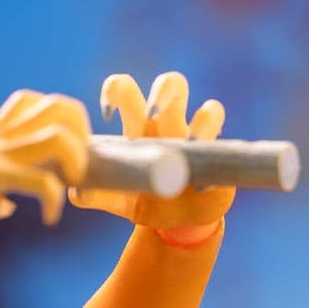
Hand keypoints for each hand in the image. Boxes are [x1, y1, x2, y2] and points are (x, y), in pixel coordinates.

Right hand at [0, 90, 90, 231]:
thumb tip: (7, 206)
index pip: (31, 104)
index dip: (57, 122)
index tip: (60, 156)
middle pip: (57, 106)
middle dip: (82, 132)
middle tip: (75, 165)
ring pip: (57, 137)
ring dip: (77, 160)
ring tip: (70, 185)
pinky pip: (42, 183)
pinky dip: (56, 202)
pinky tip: (49, 219)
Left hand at [69, 71, 234, 239]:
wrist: (175, 222)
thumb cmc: (142, 198)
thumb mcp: (116, 198)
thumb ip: (95, 195)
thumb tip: (77, 194)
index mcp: (138, 126)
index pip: (126, 90)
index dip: (117, 89)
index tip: (107, 112)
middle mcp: (169, 124)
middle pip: (172, 85)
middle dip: (164, 91)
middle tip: (151, 114)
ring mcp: (197, 138)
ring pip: (210, 110)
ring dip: (202, 122)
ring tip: (186, 143)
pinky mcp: (219, 158)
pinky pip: (232, 153)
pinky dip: (218, 159)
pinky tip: (201, 182)